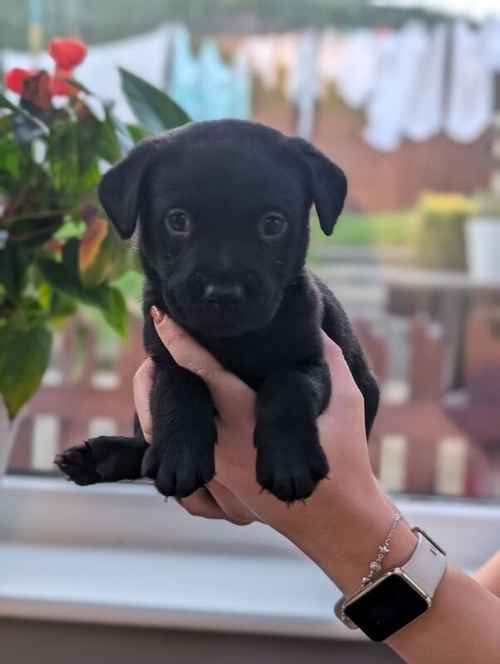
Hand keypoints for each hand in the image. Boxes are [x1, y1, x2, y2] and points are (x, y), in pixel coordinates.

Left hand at [134, 309, 416, 594]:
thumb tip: (316, 328)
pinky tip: (169, 428)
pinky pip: (179, 470)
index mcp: (252, 419)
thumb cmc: (346, 457)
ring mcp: (219, 472)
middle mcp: (227, 446)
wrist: (337, 517)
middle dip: (152, 380)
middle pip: (171, 409)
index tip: (160, 317)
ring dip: (154, 410)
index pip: (208, 373)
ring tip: (154, 382)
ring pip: (168, 441)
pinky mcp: (219, 491)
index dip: (181, 343)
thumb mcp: (345, 401)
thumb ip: (329, 360)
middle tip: (149, 354)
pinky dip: (168, 446)